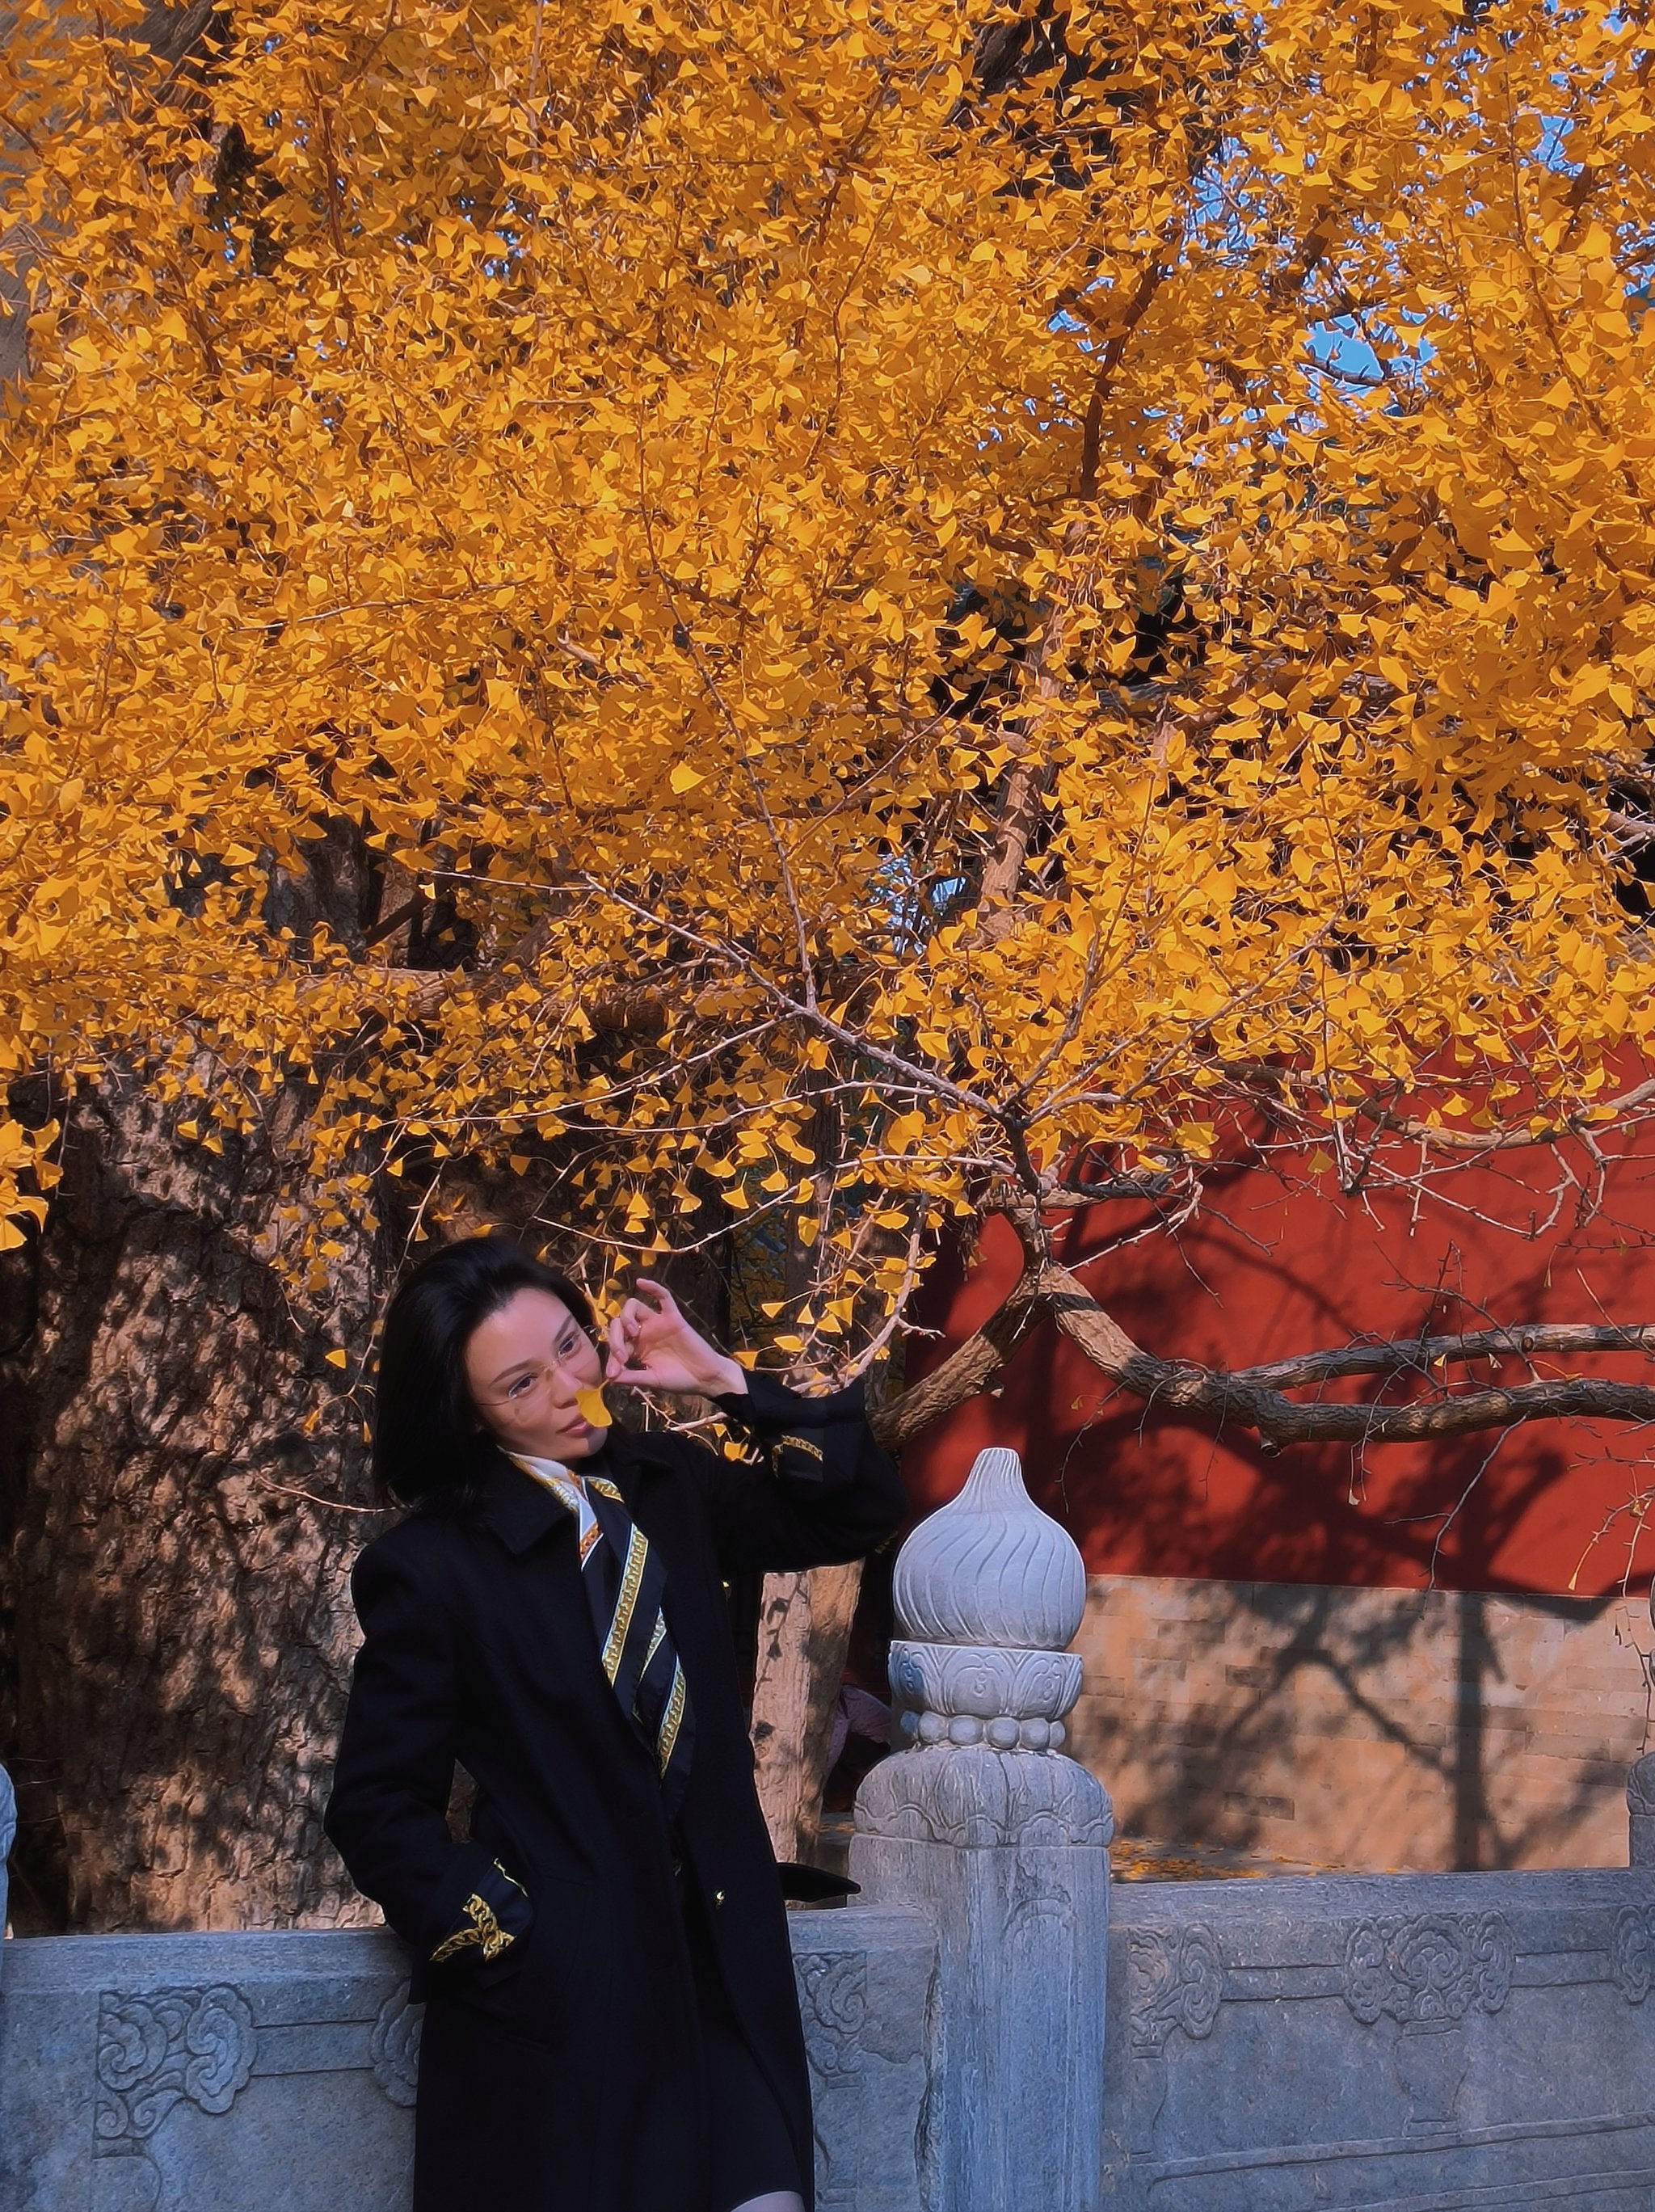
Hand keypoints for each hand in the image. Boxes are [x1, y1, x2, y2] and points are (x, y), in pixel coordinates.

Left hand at [604, 1279, 747, 1399]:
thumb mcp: (651, 1380)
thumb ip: (631, 1377)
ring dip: (627, 1316)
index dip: (611, 1358)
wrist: (704, 1378)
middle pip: (620, 1323)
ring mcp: (657, 1323)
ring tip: (632, 1332)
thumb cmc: (679, 1380)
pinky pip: (663, 1297)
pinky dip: (652, 1288)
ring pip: (634, 1306)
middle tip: (622, 1357)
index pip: (616, 1344)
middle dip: (615, 1339)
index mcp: (636, 1348)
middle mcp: (644, 1332)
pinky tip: (641, 1283)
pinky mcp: (673, 1317)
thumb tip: (610, 1378)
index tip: (613, 1373)